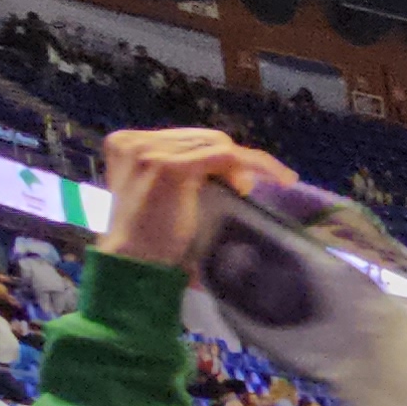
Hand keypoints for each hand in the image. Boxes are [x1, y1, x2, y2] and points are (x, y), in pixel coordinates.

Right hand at [95, 124, 294, 268]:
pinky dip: (257, 164)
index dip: (215, 157)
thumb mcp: (161, 197)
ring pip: (217, 145)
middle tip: (246, 189)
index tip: (238, 181)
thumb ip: (180, 177)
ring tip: (248, 191)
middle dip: (231, 160)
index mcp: (125, 145)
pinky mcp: (169, 165)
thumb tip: (228, 171)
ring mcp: (149, 151)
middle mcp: (134, 142)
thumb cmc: (150, 243)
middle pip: (201, 139)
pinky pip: (227, 156)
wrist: (133, 266)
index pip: (185, 140)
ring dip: (245, 165)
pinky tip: (281, 179)